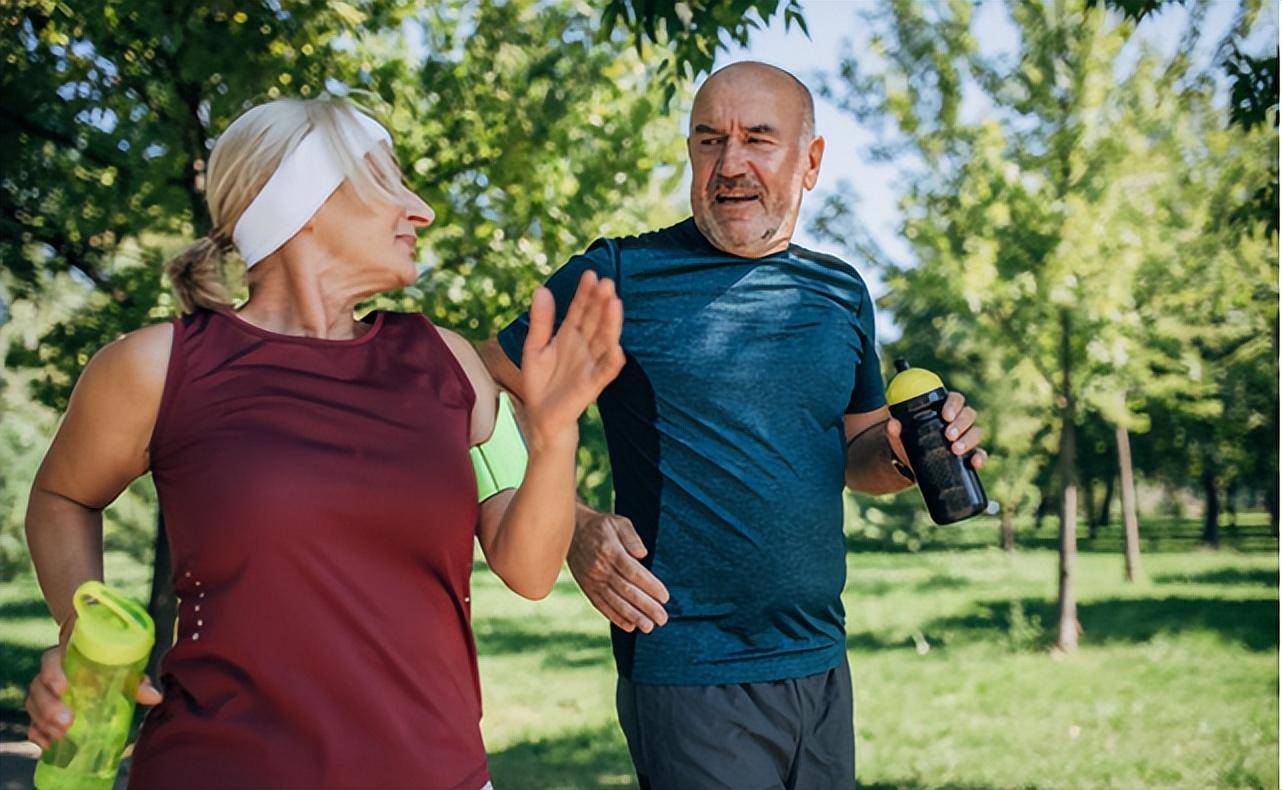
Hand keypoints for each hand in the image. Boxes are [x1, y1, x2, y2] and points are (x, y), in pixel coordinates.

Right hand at [25, 640, 161, 750]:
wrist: (100, 676)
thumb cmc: (111, 670)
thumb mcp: (124, 673)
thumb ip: (136, 682)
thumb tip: (155, 697)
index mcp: (68, 658)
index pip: (51, 660)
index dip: (52, 672)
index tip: (63, 687)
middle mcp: (51, 676)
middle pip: (38, 688)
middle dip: (49, 706)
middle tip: (66, 721)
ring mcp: (44, 695)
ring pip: (33, 706)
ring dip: (43, 722)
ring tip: (60, 735)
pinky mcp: (41, 714)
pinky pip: (32, 724)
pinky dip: (37, 735)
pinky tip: (47, 745)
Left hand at [520, 270, 624, 449]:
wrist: (541, 417)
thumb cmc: (540, 382)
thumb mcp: (534, 347)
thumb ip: (540, 321)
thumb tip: (541, 289)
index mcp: (569, 335)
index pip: (580, 309)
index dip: (585, 293)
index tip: (590, 274)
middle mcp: (583, 347)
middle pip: (595, 321)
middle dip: (601, 302)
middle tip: (606, 282)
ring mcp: (590, 364)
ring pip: (604, 340)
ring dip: (611, 323)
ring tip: (614, 303)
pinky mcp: (592, 384)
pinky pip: (605, 371)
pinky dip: (612, 361)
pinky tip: (617, 347)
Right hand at [568, 511, 669, 632]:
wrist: (570, 531)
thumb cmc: (601, 526)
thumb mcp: (618, 522)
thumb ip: (631, 537)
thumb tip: (642, 554)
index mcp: (610, 551)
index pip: (634, 572)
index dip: (650, 586)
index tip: (664, 597)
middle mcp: (600, 568)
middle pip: (626, 590)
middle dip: (646, 606)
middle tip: (662, 619)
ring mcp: (592, 580)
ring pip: (615, 601)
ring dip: (633, 616)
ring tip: (649, 627)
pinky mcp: (587, 588)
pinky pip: (601, 605)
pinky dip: (615, 617)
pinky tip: (629, 626)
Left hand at [886, 390, 986, 469]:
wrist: (912, 463)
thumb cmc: (909, 440)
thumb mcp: (900, 435)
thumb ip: (895, 429)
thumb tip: (892, 424)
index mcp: (945, 408)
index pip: (955, 399)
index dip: (953, 405)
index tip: (945, 416)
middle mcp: (960, 420)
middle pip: (968, 415)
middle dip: (960, 424)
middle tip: (948, 435)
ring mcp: (967, 436)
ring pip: (976, 432)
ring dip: (969, 440)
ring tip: (955, 450)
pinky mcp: (970, 454)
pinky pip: (981, 454)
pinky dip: (981, 458)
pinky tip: (975, 462)